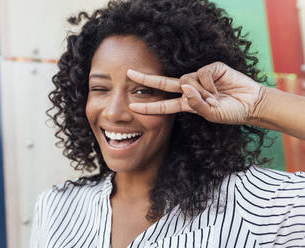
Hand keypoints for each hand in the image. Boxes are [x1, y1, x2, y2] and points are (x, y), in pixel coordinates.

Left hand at [127, 62, 264, 124]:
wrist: (251, 104)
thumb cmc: (231, 112)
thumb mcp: (212, 114)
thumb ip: (197, 105)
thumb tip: (185, 87)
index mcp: (187, 104)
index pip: (164, 105)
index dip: (149, 106)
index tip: (132, 106)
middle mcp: (190, 89)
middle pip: (164, 83)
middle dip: (146, 79)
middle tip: (128, 74)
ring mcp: (199, 78)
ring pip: (186, 80)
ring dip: (200, 92)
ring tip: (215, 99)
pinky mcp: (211, 68)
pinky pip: (201, 74)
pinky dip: (209, 84)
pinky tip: (219, 89)